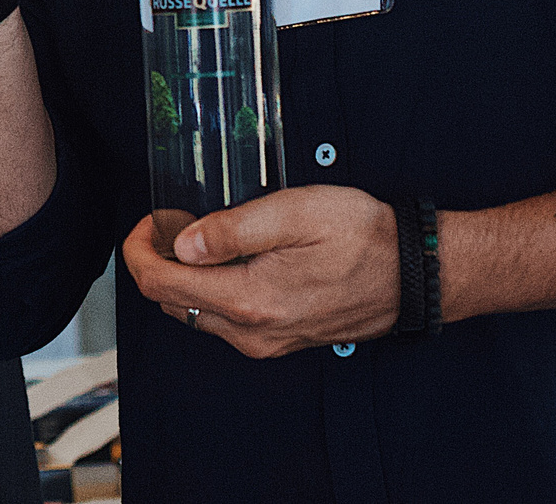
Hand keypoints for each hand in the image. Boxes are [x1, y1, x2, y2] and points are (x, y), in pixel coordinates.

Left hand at [120, 187, 400, 358]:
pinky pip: (225, 322)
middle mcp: (251, 333)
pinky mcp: (279, 341)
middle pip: (171, 302)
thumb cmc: (362, 236)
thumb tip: (182, 245)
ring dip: (184, 277)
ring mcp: (266, 342)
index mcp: (249, 300)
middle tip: (174, 220)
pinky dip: (211, 291)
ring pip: (196, 314)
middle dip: (158, 261)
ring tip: (201, 235)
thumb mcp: (295, 212)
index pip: (159, 284)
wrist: (416, 274)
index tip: (150, 219)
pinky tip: (230, 259)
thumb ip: (233, 230)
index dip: (139, 249)